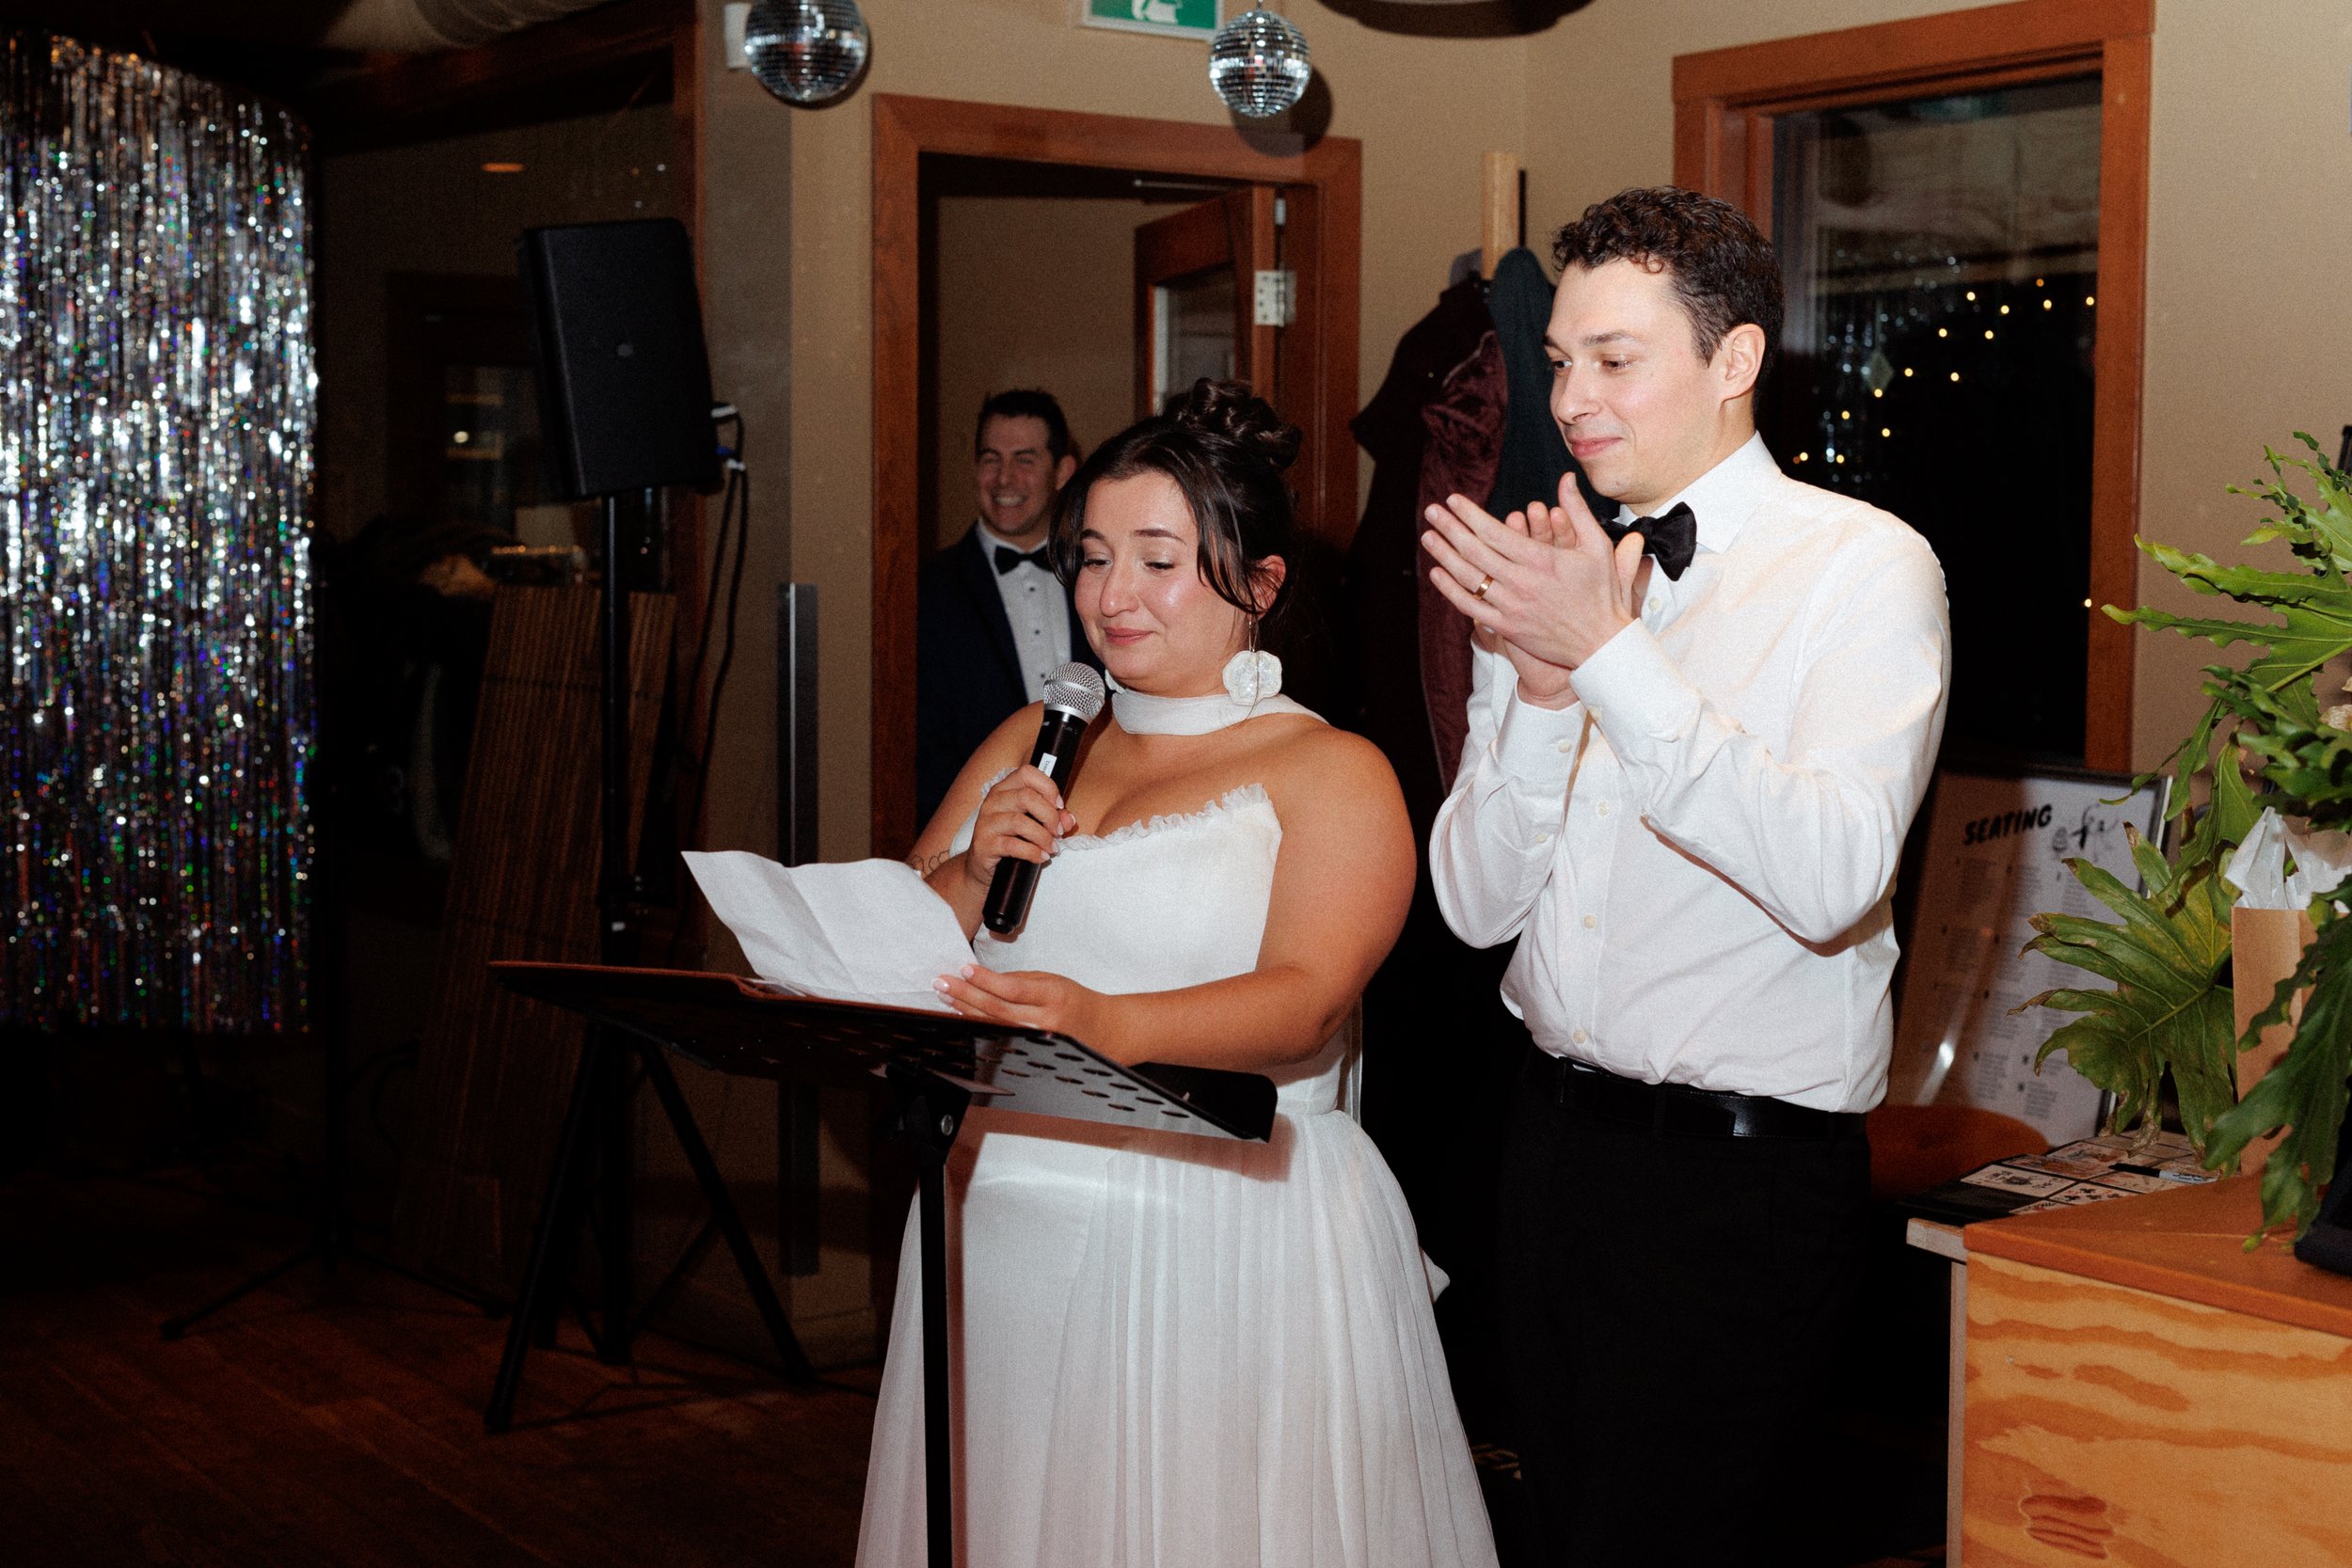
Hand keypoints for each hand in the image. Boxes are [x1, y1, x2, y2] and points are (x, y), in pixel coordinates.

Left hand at [933, 964, 1115, 1057]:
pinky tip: (962, 1014)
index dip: (986, 980)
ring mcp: (1035, 1039)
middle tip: (943, 982)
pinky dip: (977, 1023)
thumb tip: (984, 978)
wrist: (1099, 1030)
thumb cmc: (1075, 1001)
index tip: (964, 969)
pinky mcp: (1028, 1050)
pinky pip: (997, 1036)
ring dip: (965, 1009)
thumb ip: (1019, 980)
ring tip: (945, 995)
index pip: (1013, 988)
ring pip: (992, 1025)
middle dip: (966, 994)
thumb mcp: (1052, 980)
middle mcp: (1044, 1021)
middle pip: (997, 1009)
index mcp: (1053, 996)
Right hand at [961, 765, 1075, 892]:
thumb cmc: (1011, 838)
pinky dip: (1033, 852)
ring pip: (1019, 822)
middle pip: (1026, 797)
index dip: (1048, 787)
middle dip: (1049, 816)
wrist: (983, 865)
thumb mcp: (1034, 823)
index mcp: (1005, 789)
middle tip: (1058, 832)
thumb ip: (1053, 818)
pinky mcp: (984, 844)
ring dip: (1043, 836)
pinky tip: (1041, 857)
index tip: (1060, 805)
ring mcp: (986, 822)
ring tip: (1052, 847)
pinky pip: (1013, 845)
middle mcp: (993, 801)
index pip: (1027, 773)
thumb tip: (1068, 820)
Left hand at [1421, 471, 1644, 677]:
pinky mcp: (1507, 627)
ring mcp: (1511, 607)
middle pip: (1475, 551)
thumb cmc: (1602, 594)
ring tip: (1428, 536)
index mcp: (1542, 560)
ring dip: (1444, 555)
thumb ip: (1578, 510)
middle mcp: (1522, 583)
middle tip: (1432, 511)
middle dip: (1450, 528)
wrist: (1601, 643)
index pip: (1494, 533)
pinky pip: (1471, 607)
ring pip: (1469, 578)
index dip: (1470, 515)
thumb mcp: (1597, 546)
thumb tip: (1566, 479)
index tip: (1454, 500)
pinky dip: (1451, 590)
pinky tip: (1437, 573)